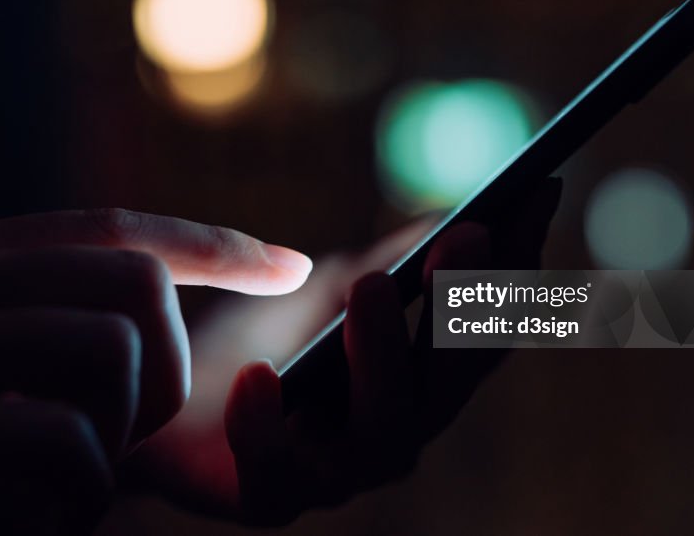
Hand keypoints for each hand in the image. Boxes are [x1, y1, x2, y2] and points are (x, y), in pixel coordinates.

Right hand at [0, 209, 310, 532]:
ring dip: (115, 443)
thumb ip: (36, 341)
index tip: (290, 266)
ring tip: (58, 490)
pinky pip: (62, 440)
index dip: (214, 247)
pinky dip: (73, 498)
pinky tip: (33, 520)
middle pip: (138, 285)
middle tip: (121, 441)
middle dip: (166, 374)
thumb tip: (148, 334)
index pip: (116, 230)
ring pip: (115, 354)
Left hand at [125, 179, 561, 524]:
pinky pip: (275, 476)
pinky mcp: (264, 499)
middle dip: (461, 306)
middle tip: (467, 233)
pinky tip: (257, 378)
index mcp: (414, 386)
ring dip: (386, 354)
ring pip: (385, 432)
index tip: (533, 196)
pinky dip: (268, 427)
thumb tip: (457, 212)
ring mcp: (334, 474)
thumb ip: (389, 263)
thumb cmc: (254, 342)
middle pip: (450, 382)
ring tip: (371, 285)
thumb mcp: (326, 289)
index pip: (480, 332)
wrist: (160, 391)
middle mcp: (392, 434)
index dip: (513, 270)